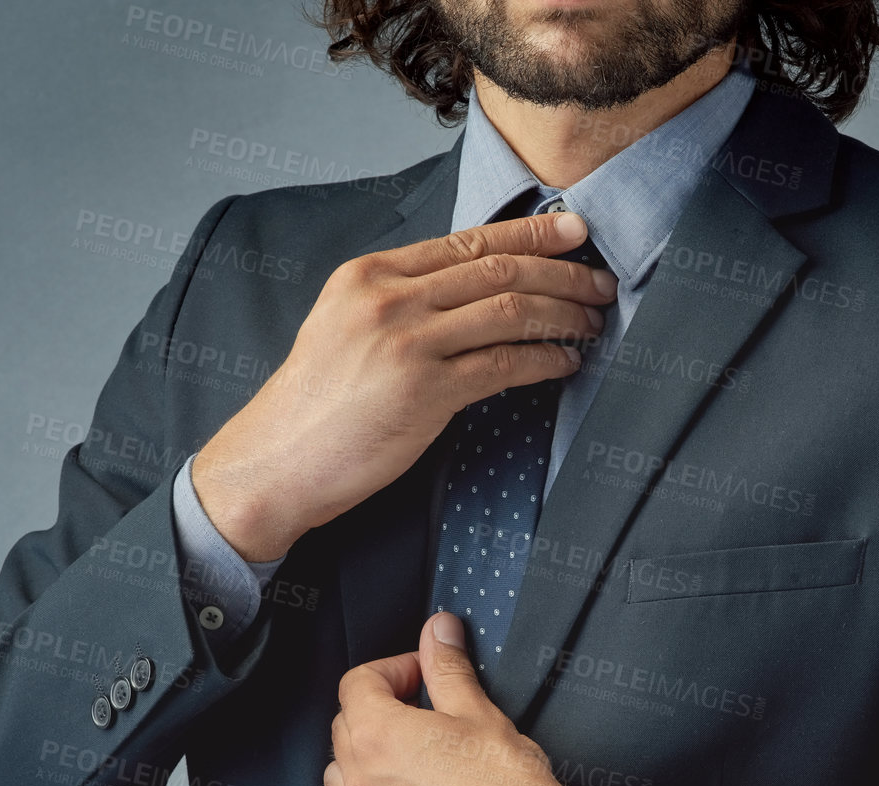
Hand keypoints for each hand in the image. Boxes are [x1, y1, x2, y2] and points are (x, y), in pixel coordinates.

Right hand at [191, 211, 617, 560]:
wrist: (276, 460)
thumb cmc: (315, 405)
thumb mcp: (346, 327)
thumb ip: (400, 300)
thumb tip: (473, 290)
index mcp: (369, 274)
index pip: (468, 241)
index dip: (532, 234)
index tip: (575, 232)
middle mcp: (388, 297)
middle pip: (499, 268)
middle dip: (563, 272)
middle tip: (601, 283)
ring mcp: (406, 341)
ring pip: (510, 310)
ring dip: (563, 316)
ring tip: (592, 324)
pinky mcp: (424, 390)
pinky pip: (506, 364)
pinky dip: (545, 361)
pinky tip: (564, 365)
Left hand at [322, 611, 585, 785]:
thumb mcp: (479, 713)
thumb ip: (447, 669)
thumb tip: (438, 635)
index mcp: (378, 735)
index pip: (358, 683)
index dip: (392, 670)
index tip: (419, 675)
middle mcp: (360, 781)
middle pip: (345, 727)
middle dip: (378, 710)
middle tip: (421, 710)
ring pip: (340, 779)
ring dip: (364, 760)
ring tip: (407, 759)